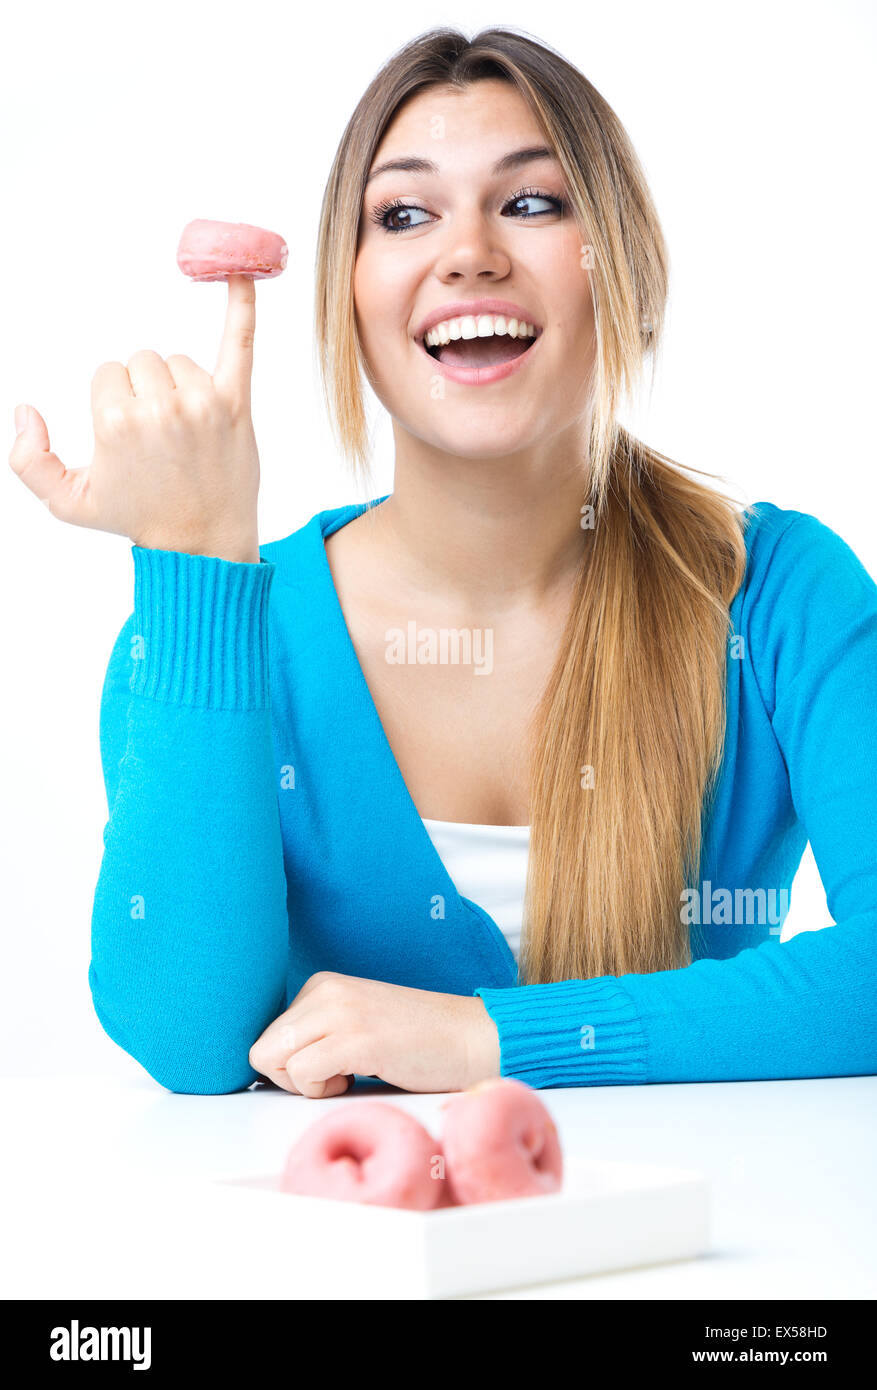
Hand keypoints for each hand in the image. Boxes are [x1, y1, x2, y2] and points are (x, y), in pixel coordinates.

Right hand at [9, 275, 260, 562]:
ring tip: (186, 434)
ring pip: (178, 362)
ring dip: (178, 386)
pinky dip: (241, 304)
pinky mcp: (236, 403)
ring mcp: (201, 403)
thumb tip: (24, 410)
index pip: (107, 375)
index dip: (115, 405)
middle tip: (161, 441)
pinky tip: (245, 271)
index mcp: (115, 421)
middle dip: (144, 393)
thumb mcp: (69, 503)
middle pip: (142, 362)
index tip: (131, 441)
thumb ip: (28, 461)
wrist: (202, 547)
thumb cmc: (138, 519)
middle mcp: (159, 407)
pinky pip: (239, 341)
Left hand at [248, 972, 501, 1097]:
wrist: (470, 1039)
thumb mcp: (355, 1026)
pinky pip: (302, 1073)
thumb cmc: (417, 1042)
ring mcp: (339, 1012)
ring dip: (307, 1085)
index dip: (291, 1066)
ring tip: (348, 1074)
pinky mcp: (355, 1038)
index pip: (267, 1037)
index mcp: (322, 985)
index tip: (328, 1066)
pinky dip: (321, 1091)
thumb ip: (315, 1035)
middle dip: (289, 1078)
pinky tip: (354, 1079)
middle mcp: (325, 990)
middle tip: (332, 1077)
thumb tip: (270, 1066)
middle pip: (262, 1050)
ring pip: (274, 1061)